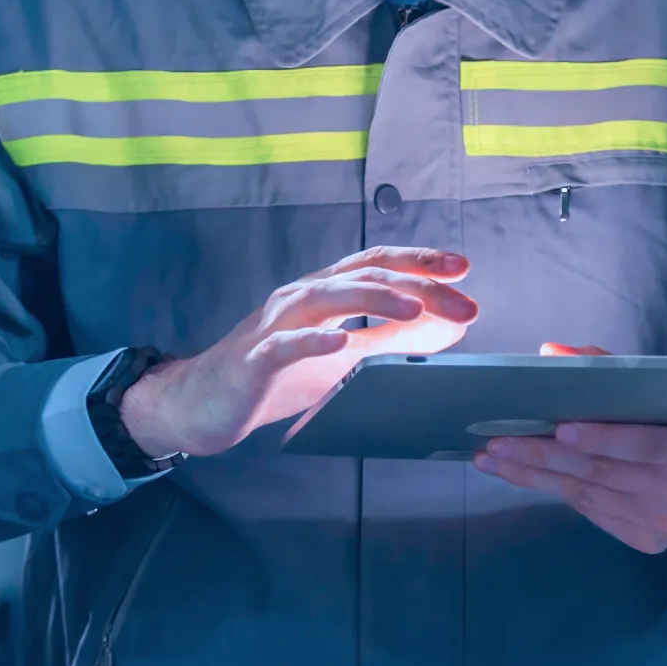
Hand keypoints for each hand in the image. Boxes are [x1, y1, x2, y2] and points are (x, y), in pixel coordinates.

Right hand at [119, 247, 476, 458]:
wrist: (202, 403)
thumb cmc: (276, 376)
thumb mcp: (343, 359)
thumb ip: (391, 340)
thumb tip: (447, 326)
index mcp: (324, 292)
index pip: (377, 264)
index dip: (420, 261)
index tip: (464, 267)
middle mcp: (302, 296)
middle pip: (363, 277)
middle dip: (416, 285)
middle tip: (463, 301)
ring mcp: (276, 324)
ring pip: (328, 299)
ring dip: (375, 300)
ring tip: (415, 308)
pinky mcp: (254, 359)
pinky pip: (286, 346)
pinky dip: (315, 342)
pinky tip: (341, 344)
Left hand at [471, 342, 666, 553]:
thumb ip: (612, 368)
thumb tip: (550, 354)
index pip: (640, 445)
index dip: (600, 437)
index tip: (558, 427)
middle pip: (602, 474)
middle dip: (543, 456)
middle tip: (496, 442)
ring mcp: (664, 525)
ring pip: (589, 497)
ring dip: (535, 477)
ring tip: (493, 460)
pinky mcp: (648, 542)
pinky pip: (594, 514)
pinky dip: (558, 491)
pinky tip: (525, 476)